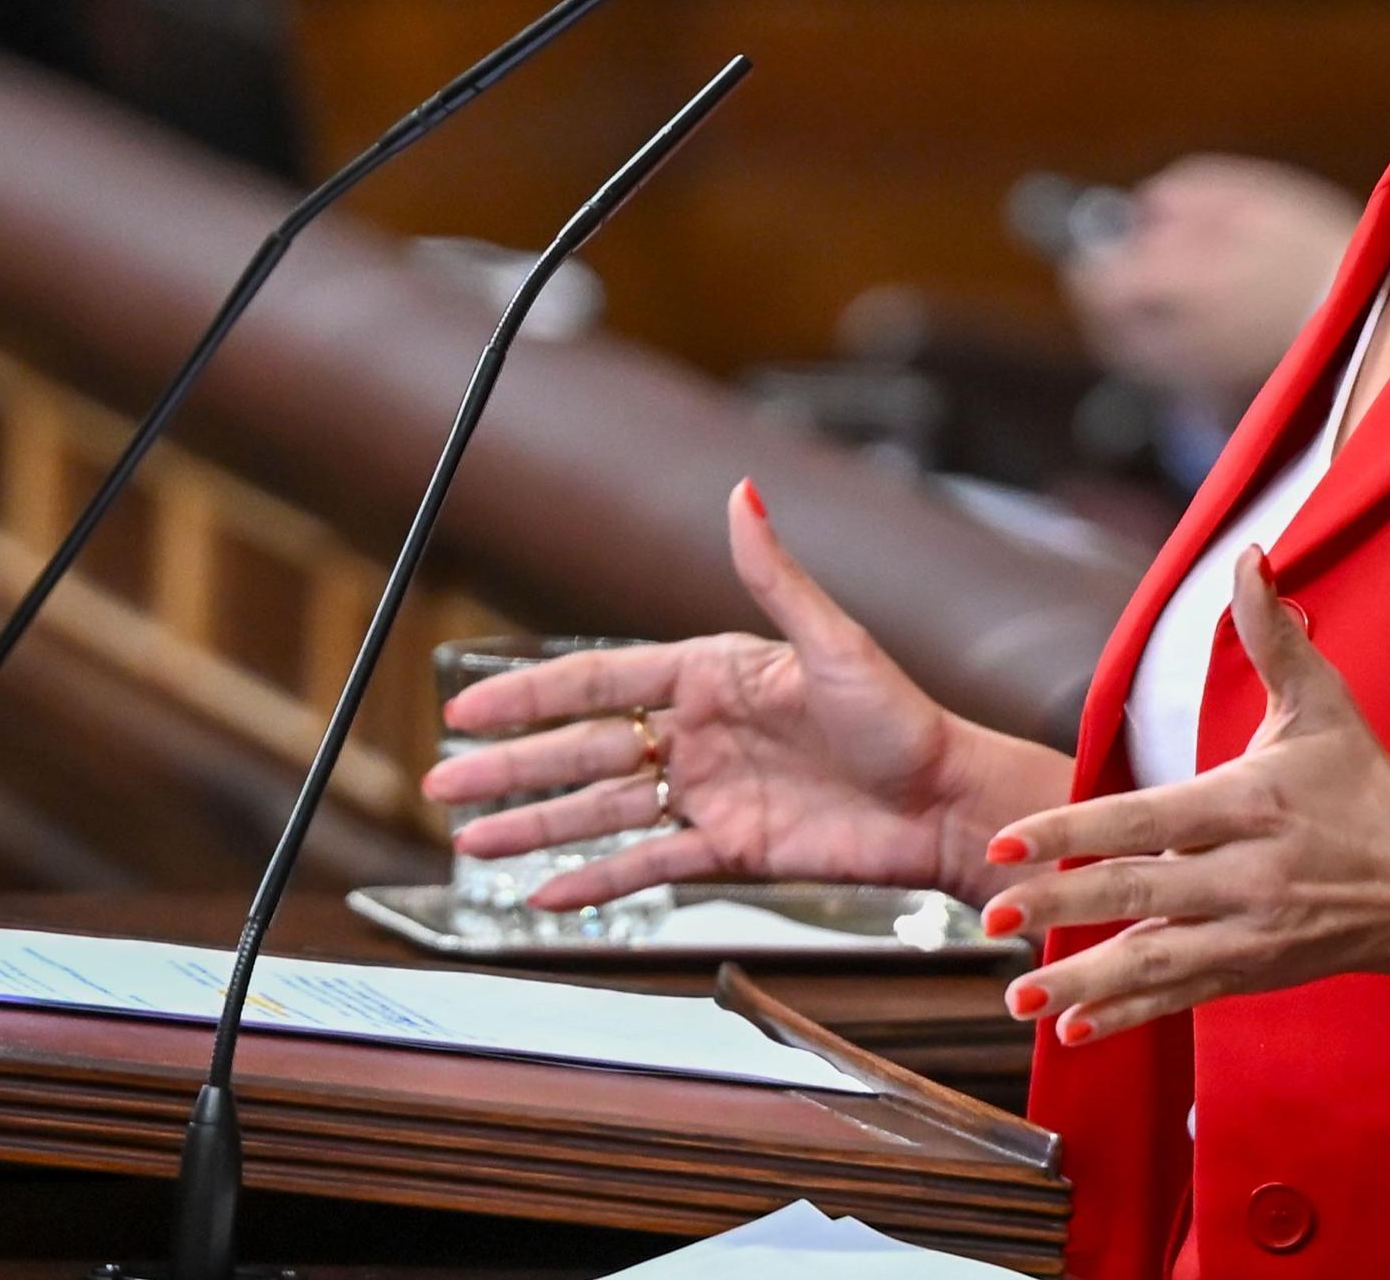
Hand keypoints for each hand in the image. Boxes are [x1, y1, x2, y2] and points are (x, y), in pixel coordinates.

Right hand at [419, 481, 1072, 909]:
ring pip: (602, 812)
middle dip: (511, 769)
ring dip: (536, 827)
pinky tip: (546, 895)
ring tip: (471, 841)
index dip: (530, 696)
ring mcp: (710, 794)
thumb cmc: (902, 717)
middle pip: (584, 752)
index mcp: (713, 674)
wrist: (946, 802)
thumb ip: (775, 576)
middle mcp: (700, 733)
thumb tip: (742, 494)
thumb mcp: (836, 642)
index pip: (600, 681)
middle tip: (443, 781)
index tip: (468, 708)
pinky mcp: (730, 851)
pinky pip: (649, 866)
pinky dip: (597, 881)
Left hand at [982, 545, 1389, 1052]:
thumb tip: (1250, 555)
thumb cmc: (1368, 789)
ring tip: (1017, 994)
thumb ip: (1272, 634)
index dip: (1072, 830)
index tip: (1008, 840)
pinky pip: (1181, 997)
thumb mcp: (1324, 706)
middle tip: (988, 912)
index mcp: (1250, 805)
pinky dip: (1129, 1016)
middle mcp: (1247, 875)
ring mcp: (1249, 933)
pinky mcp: (1252, 973)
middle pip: (1139, 894)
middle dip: (1060, 907)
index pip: (1145, 819)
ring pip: (1154, 962)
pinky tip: (1072, 1028)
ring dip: (1083, 981)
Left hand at [1063, 157, 1360, 422]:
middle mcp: (1168, 341)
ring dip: (1143, 330)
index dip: (1092, 261)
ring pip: (1141, 359)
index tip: (1102, 246)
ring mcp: (1192, 381)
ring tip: (1177, 300)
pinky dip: (1181, 358)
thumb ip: (1183, 193)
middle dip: (1115, 300)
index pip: (1095, 282)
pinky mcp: (1220, 406)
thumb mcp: (1251, 196)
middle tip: (1134, 273)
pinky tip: (1213, 333)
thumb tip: (1140, 208)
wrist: (1379, 325)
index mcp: (1170, 285)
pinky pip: (1178, 381)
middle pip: (1111, 329)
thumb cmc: (1315, 252)